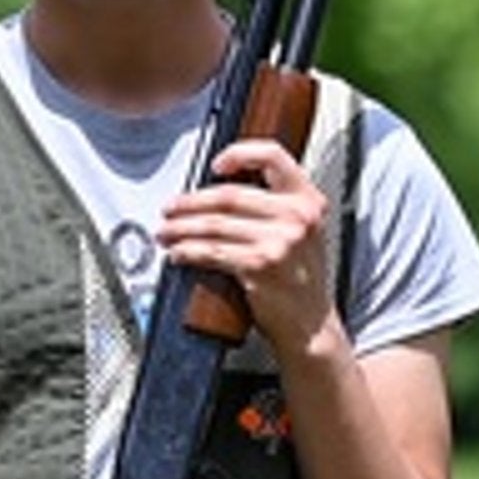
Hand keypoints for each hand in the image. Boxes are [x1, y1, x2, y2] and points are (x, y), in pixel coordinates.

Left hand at [159, 134, 339, 354]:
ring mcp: (279, 240)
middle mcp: (297, 216)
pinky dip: (188, 251)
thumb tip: (221, 191)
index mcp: (308, 200)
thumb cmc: (302, 281)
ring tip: (166, 233)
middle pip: (229, 195)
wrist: (312, 325)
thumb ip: (276, 206)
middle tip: (170, 208)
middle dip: (190, 202)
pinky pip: (212, 251)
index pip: (273, 156)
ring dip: (182, 228)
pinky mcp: (260, 265)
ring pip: (214, 224)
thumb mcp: (303, 233)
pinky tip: (179, 253)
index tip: (215, 165)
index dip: (239, 153)